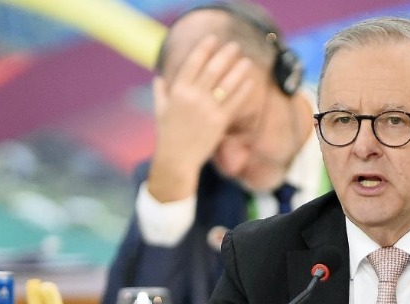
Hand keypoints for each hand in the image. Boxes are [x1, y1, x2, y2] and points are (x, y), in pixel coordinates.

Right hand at [148, 36, 256, 201]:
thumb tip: (158, 78)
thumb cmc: (167, 135)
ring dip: (237, 70)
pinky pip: (234, 102)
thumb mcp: (160, 111)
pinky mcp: (219, 121)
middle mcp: (193, 97)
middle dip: (224, 55)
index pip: (192, 64)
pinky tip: (250, 81)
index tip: (212, 38)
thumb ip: (161, 92)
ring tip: (246, 60)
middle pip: (212, 70)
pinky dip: (243, 90)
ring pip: (226, 84)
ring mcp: (207, 109)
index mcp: (177, 91)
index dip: (203, 49)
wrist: (176, 159)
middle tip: (234, 45)